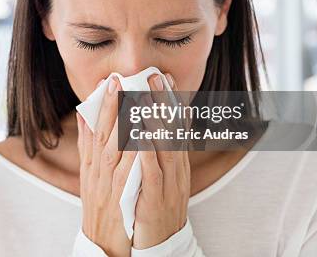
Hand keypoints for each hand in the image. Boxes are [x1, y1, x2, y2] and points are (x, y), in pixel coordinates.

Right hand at [77, 76, 136, 256]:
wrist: (103, 242)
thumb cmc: (100, 204)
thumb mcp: (88, 173)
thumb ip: (87, 144)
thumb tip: (84, 114)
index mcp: (92, 162)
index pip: (96, 128)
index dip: (103, 104)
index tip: (109, 81)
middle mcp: (98, 169)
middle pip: (104, 133)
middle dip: (112, 106)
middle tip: (120, 81)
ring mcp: (108, 182)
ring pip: (115, 149)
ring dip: (124, 124)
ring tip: (134, 101)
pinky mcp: (120, 197)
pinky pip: (128, 172)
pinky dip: (134, 154)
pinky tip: (143, 138)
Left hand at [132, 73, 190, 248]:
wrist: (161, 245)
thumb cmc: (153, 206)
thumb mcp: (157, 175)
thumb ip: (152, 151)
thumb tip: (144, 125)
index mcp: (175, 162)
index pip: (175, 126)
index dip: (171, 101)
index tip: (165, 77)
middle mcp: (176, 169)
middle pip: (172, 131)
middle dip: (164, 102)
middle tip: (155, 76)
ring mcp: (168, 184)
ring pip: (164, 147)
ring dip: (155, 121)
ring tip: (145, 97)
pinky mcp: (155, 199)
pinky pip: (152, 173)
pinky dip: (147, 153)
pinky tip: (140, 137)